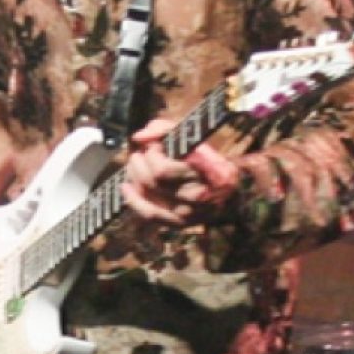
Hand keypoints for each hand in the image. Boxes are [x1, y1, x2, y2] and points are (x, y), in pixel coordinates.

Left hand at [122, 115, 238, 227]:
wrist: (227, 192)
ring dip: (134, 176)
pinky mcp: (179, 223)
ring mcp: (188, 213)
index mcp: (207, 172)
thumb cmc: (206, 160)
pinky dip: (133, 199)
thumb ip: (164, 129)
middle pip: (152, 181)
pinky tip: (126, 186)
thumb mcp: (192, 137)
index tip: (154, 146)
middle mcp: (198, 196)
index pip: (163, 170)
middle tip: (140, 154)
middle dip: (139, 163)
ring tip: (135, 165)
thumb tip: (138, 138)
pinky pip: (148, 214)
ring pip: (148, 195)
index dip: (151, 155)